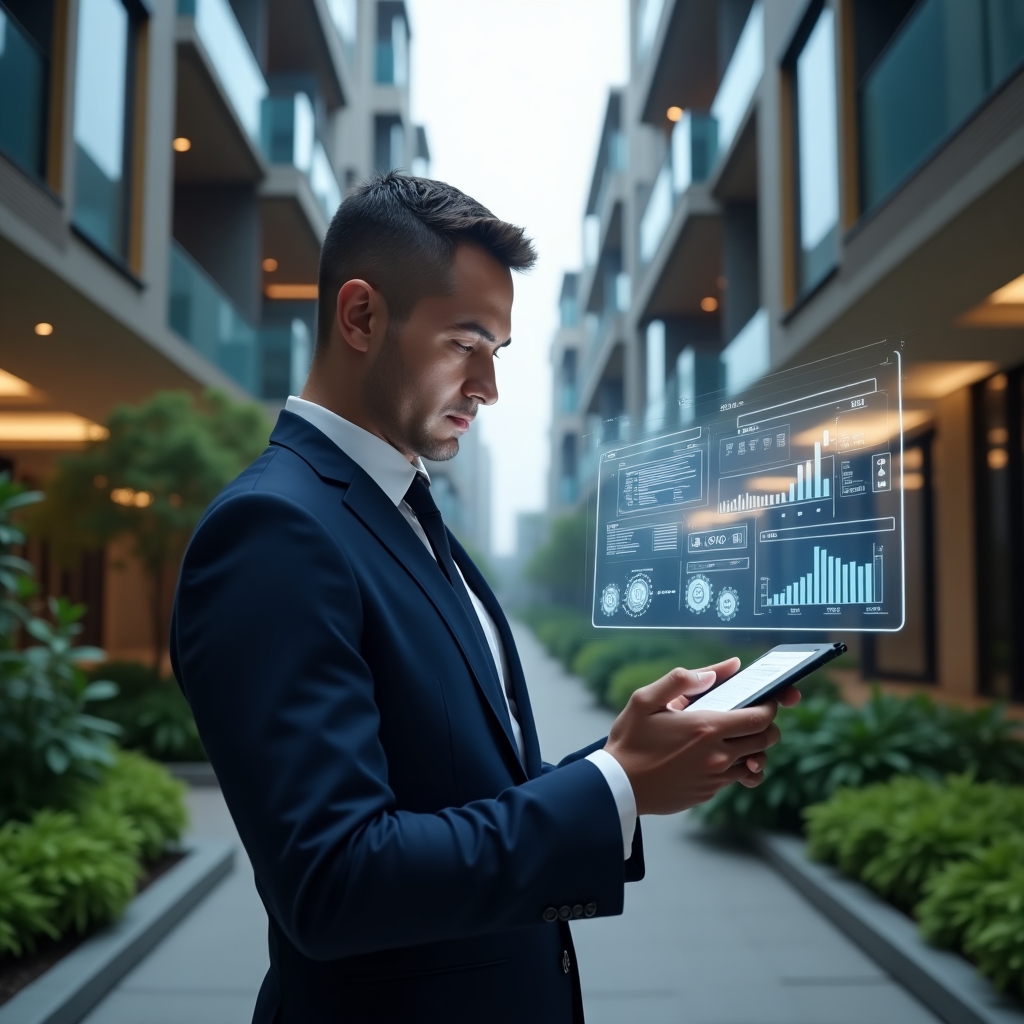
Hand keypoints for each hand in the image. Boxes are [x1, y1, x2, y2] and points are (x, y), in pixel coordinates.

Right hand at [603, 659, 797, 815]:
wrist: (616, 786)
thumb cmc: (629, 740)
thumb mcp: (645, 700)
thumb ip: (681, 679)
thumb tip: (720, 670)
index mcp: (705, 727)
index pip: (760, 717)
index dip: (770, 706)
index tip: (767, 699)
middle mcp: (717, 755)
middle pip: (766, 739)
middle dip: (767, 725)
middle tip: (753, 716)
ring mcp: (714, 778)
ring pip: (756, 763)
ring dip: (755, 749)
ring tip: (740, 738)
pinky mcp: (708, 793)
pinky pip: (735, 779)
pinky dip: (736, 767)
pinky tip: (719, 758)